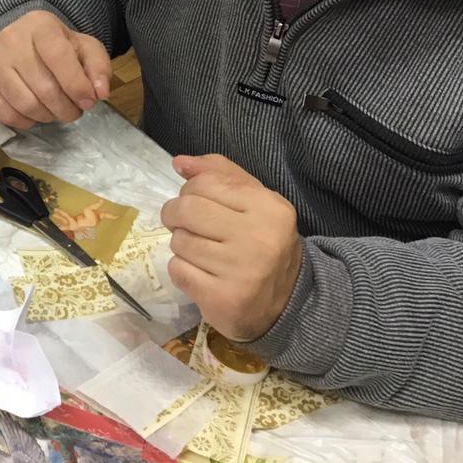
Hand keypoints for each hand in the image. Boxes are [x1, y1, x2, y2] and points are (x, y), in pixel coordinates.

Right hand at [0, 9, 109, 126]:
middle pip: (44, 88)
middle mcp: (10, 40)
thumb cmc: (55, 47)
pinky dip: (26, 121)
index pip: (59, 56)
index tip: (89, 101)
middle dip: (66, 108)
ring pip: (25, 104)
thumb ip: (98, 67)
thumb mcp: (83, 47)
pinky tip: (35, 113)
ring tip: (56, 111)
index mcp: (40, 25)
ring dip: (48, 117)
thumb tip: (100, 93)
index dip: (77, 85)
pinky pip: (6, 115)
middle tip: (74, 111)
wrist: (16, 41)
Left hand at [161, 154, 303, 340]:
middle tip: (185, 225)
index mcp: (269, 207)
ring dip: (182, 245)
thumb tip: (179, 162)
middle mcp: (259, 239)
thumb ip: (218, 174)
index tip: (198, 203)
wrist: (288, 301)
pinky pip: (178, 270)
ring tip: (203, 253)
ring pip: (179, 241)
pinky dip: (182, 270)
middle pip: (186, 210)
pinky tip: (203, 275)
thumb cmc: (263, 240)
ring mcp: (241, 272)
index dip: (191, 191)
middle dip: (175, 215)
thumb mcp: (253, 199)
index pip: (205, 183)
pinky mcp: (223, 299)